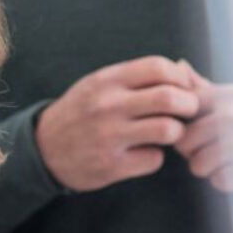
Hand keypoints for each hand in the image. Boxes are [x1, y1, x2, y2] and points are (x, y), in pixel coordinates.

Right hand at [34, 57, 201, 191]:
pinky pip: (154, 159)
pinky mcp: (111, 165)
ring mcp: (108, 136)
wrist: (43, 148)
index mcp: (106, 80)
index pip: (159, 68)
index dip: (180, 78)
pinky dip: (155, 157)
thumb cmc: (82, 112)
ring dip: (176, 133)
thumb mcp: (100, 84)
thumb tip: (185, 73)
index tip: (182, 89)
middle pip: (170, 98)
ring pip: (168, 130)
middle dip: (189, 105)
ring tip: (167, 133)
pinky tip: (142, 153)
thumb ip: (137, 77)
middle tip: (187, 112)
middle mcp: (107, 106)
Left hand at [174, 67, 232, 200]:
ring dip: (211, 169)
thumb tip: (178, 66)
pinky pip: (217, 181)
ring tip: (232, 162)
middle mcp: (232, 115)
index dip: (184, 127)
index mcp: (227, 96)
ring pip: (196, 165)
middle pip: (183, 143)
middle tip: (217, 152)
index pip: (180, 112)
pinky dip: (228, 182)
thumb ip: (205, 88)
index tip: (200, 131)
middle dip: (194, 153)